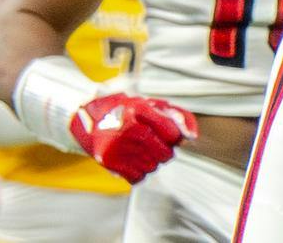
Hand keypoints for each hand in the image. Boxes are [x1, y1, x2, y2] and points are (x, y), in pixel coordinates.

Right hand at [69, 92, 195, 183]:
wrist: (90, 117)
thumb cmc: (130, 112)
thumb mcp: (155, 105)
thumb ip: (179, 117)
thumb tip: (192, 137)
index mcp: (140, 109)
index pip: (171, 133)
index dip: (174, 137)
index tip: (170, 136)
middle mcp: (127, 128)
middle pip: (164, 154)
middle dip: (165, 152)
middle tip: (156, 145)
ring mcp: (116, 146)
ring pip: (151, 167)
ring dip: (152, 162)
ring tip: (141, 150)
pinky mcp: (108, 161)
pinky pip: (136, 178)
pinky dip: (139, 173)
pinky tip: (132, 160)